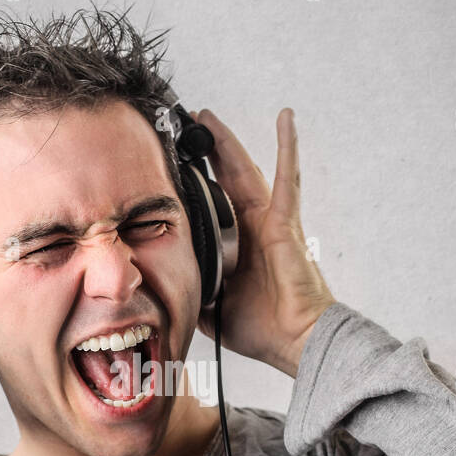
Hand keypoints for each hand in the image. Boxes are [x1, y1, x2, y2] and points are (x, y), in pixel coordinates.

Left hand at [194, 107, 335, 376]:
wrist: (293, 340)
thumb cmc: (262, 328)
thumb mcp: (209, 309)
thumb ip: (191, 291)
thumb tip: (162, 286)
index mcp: (234, 245)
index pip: (209, 205)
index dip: (192, 183)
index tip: (171, 163)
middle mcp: (251, 227)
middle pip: (223, 179)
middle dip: (204, 151)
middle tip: (185, 125)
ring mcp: (269, 221)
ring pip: (245, 171)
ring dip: (227, 142)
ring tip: (207, 115)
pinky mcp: (285, 222)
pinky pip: (287, 177)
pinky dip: (287, 146)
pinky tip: (285, 119)